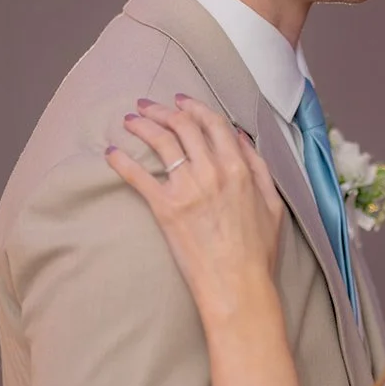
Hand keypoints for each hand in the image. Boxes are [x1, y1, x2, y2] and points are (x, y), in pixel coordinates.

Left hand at [106, 95, 284, 323]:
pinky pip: (138, 176)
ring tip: (129, 120)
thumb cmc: (258, 251)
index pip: (213, 123)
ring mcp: (188, 188)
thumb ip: (258, 167)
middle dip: (162, 110)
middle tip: (146, 106)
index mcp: (239, 168)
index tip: (180, 100)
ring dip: (142, 125)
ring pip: (160, 142)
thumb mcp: (272, 204)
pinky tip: (112, 152)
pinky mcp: (165, 208)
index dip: (194, 107)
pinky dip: (122, 160)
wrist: (238, 286)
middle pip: (183, 126)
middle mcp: (213, 171)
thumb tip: (240, 138)